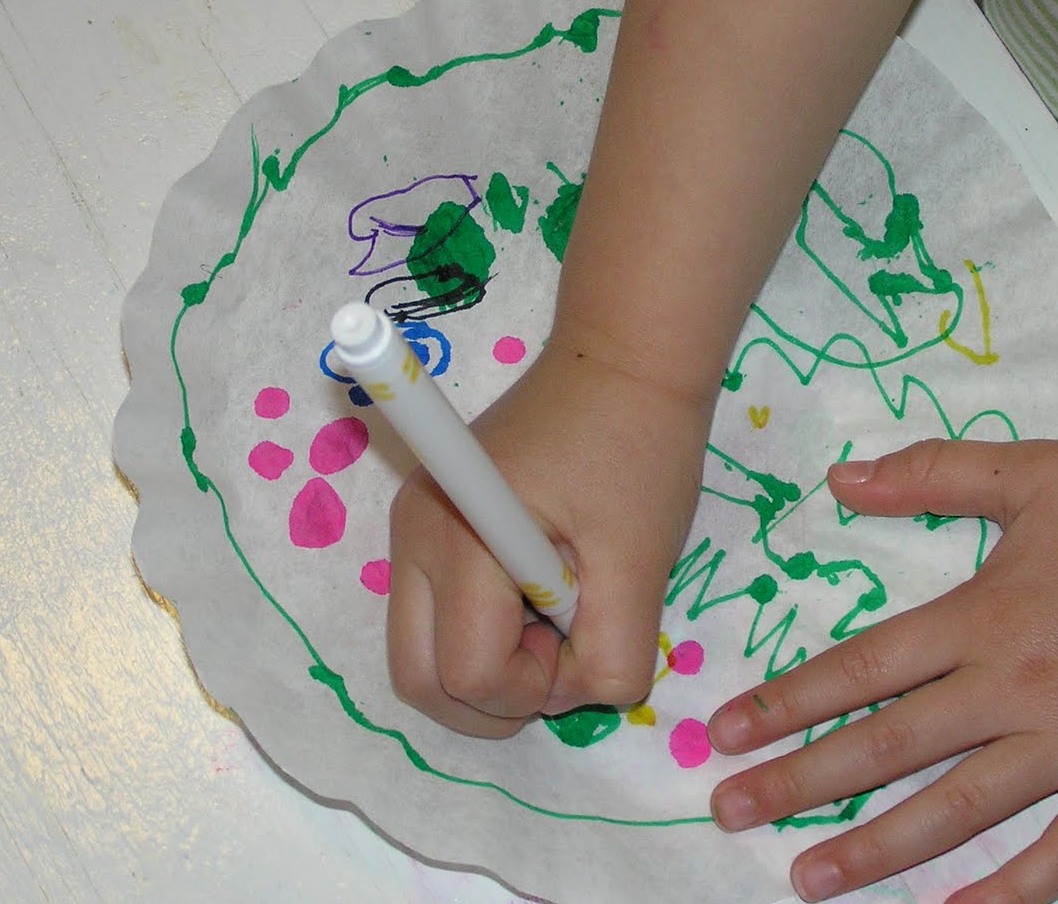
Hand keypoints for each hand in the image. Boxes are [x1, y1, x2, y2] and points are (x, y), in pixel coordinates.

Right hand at [387, 339, 712, 736]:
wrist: (624, 361)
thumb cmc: (637, 449)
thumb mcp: (643, 560)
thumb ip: (615, 649)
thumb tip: (583, 693)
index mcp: (460, 538)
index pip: (467, 674)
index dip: (536, 687)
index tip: (588, 635)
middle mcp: (414, 539)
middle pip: (418, 680)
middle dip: (496, 696)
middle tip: (565, 650)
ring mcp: (414, 533)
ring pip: (426, 655)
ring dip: (495, 665)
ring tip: (561, 611)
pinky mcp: (432, 529)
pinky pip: (441, 617)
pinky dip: (490, 632)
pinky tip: (543, 593)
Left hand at [704, 438, 1057, 902]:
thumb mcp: (1034, 469)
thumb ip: (932, 473)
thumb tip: (839, 479)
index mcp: (983, 616)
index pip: (861, 670)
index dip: (786, 702)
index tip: (724, 732)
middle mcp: (1013, 690)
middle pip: (888, 748)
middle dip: (800, 784)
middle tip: (729, 813)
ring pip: (957, 812)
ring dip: (877, 850)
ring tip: (809, 881)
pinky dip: (1010, 893)